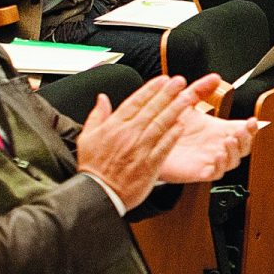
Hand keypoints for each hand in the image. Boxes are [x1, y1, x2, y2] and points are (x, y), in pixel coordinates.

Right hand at [75, 75, 217, 208]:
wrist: (98, 193)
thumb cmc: (93, 168)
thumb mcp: (86, 137)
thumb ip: (97, 115)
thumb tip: (102, 98)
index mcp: (114, 126)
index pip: (135, 102)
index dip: (151, 89)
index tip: (163, 80)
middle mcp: (129, 135)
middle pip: (151, 109)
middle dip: (167, 93)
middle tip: (179, 81)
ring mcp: (140, 149)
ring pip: (160, 124)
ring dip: (175, 109)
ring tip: (186, 97)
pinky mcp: (150, 164)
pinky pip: (164, 146)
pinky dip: (173, 135)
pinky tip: (182, 124)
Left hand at [157, 96, 258, 182]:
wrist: (150, 140)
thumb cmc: (168, 125)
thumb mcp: (185, 102)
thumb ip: (200, 90)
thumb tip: (215, 77)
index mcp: (218, 130)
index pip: (243, 130)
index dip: (252, 128)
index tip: (253, 120)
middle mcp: (216, 145)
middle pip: (244, 147)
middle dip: (247, 139)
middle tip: (242, 130)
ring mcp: (209, 159)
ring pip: (233, 161)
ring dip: (235, 151)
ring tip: (230, 140)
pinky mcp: (199, 171)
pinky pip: (216, 173)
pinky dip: (221, 166)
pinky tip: (218, 155)